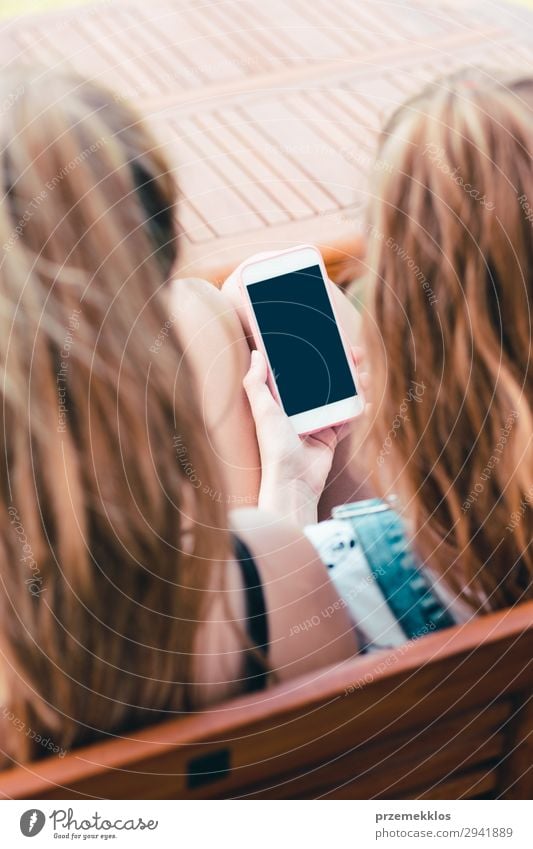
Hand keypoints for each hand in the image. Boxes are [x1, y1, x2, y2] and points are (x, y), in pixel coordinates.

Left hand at [243, 348, 366, 525]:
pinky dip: (358, 409)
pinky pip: (347, 419)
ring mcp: (316, 423)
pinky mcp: (330, 437)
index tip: (327, 341)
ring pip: (338, 397)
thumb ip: (256, 382)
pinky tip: (367, 400)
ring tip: (364, 375)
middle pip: (324, 382)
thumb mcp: (263, 411)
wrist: (294, 482)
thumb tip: (257, 354)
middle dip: (340, 368)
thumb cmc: (275, 448)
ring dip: (353, 385)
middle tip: (354, 354)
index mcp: (281, 402)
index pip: (299, 372)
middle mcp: (299, 411)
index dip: (313, 356)